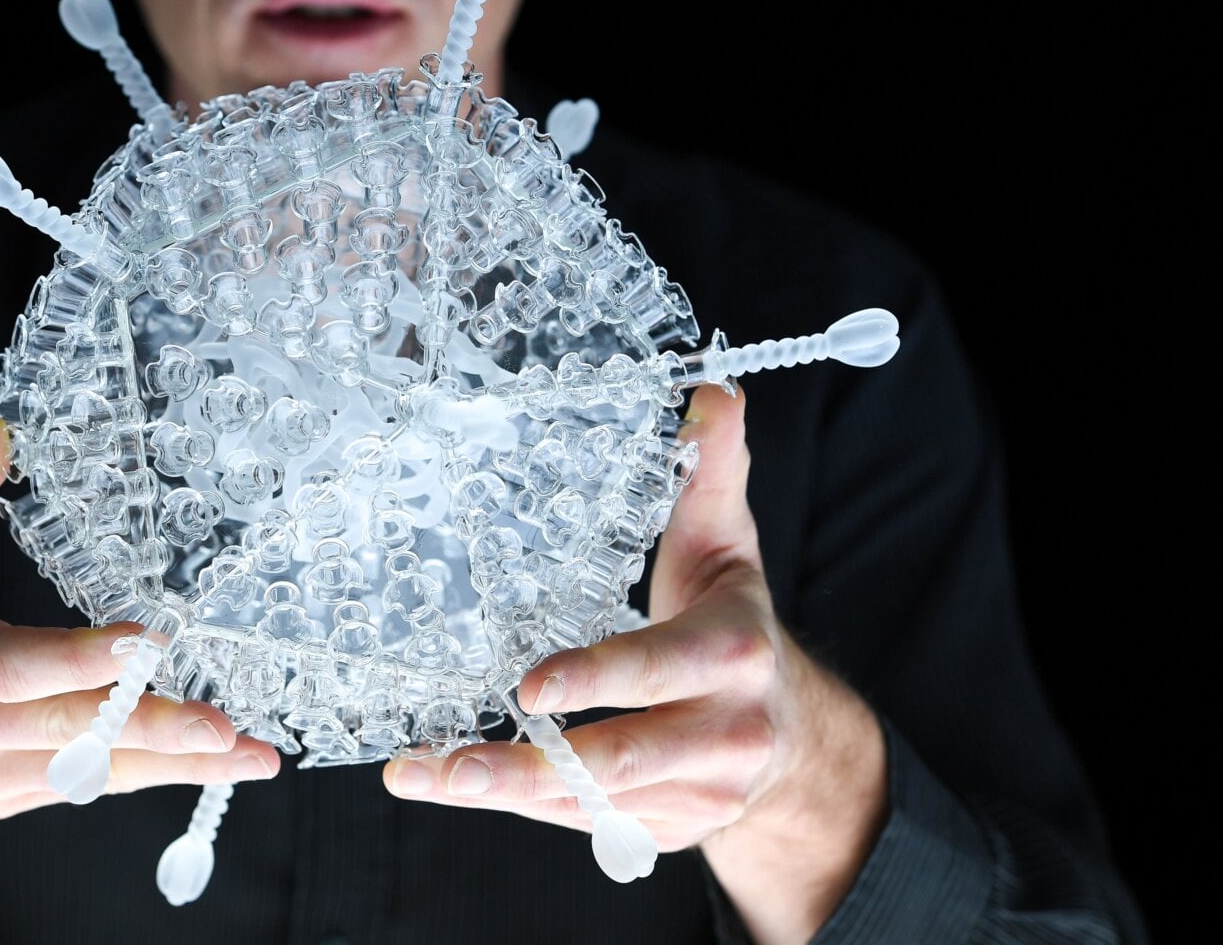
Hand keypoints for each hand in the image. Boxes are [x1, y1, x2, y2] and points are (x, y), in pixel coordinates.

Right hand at [0, 416, 278, 943]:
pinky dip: (147, 773)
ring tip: (250, 755)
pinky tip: (209, 760)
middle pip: (56, 727)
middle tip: (225, 726)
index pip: (2, 665)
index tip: (148, 646)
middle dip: (149, 727)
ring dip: (172, 763)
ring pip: (80, 770)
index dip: (75, 660)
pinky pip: (79, 785)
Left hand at [382, 385, 885, 941]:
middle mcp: (723, 734)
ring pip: (591, 801)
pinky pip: (588, 822)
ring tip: (423, 776)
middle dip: (529, 767)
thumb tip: (711, 391)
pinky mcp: (669, 831)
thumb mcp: (730, 546)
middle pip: (619, 758)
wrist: (799, 747)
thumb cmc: (735, 628)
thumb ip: (712, 473)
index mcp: (733, 655)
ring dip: (502, 793)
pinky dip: (523, 806)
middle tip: (448, 765)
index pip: (658, 667)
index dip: (596, 679)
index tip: (528, 687)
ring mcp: (697, 793)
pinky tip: (460, 785)